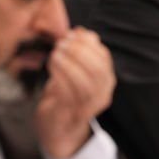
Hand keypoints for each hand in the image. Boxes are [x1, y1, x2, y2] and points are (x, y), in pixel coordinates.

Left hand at [33, 28, 115, 158]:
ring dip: (69, 65)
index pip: (104, 58)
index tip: (72, 34)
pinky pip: (69, 95)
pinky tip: (51, 68)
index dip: (88, 43)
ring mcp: (89, 107)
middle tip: (61, 43)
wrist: (58, 127)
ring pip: (85, 83)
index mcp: (107, 81)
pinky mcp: (72, 115)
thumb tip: (82, 32)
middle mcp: (103, 95)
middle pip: (97, 70)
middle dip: (79, 52)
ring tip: (55, 54)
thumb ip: (81, 52)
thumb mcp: (77, 71)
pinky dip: (60, 77)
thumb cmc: (66, 94)